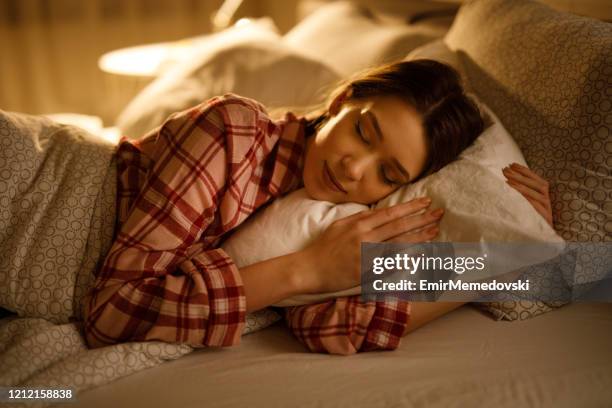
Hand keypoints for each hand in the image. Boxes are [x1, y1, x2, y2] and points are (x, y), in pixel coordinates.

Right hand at [299, 197, 443, 292]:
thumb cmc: (323, 247)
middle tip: (439, 214)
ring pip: (399, 244)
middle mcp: (365, 237)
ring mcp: (366, 255)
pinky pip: (391, 265)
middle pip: (399, 226)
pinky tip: (421, 255)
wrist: (309, 268)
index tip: (426, 202)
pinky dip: (407, 260)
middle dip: (421, 219)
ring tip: (435, 231)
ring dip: (419, 237)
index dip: (410, 207)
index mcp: (359, 224)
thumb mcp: (339, 225)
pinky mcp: (366, 271)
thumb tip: (377, 214)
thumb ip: (359, 219)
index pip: (390, 213)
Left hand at [502, 162, 553, 228]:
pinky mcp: (545, 218)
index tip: (511, 164)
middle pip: (536, 184)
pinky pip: (535, 206)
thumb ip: (522, 193)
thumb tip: (507, 178)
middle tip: (505, 170)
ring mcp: (547, 209)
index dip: (524, 170)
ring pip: (535, 194)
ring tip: (507, 181)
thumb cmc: (529, 220)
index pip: (536, 178)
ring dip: (520, 186)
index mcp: (544, 194)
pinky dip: (525, 199)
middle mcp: (548, 199)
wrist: (538, 239)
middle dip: (519, 176)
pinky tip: (515, 196)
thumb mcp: (525, 204)